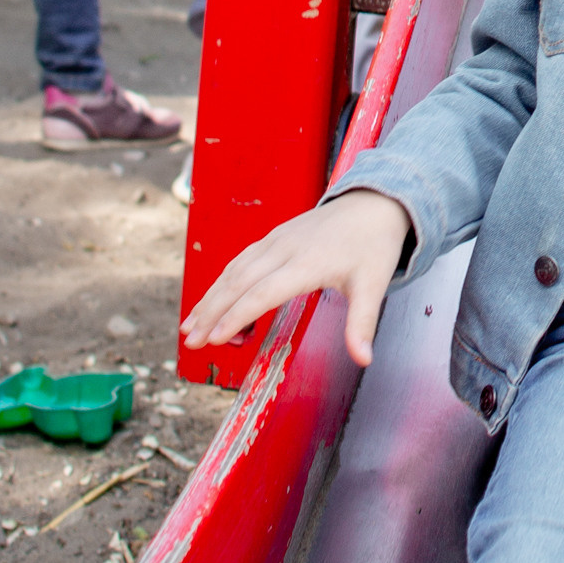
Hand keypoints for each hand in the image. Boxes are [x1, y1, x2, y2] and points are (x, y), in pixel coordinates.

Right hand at [184, 185, 412, 369]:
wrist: (373, 203)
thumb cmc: (374, 246)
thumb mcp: (374, 285)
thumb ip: (363, 323)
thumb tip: (364, 360)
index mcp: (307, 263)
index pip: (263, 293)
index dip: (237, 317)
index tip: (215, 339)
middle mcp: (285, 249)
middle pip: (239, 283)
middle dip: (211, 313)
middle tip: (190, 342)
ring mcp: (276, 240)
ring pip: (234, 270)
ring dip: (209, 299)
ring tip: (189, 327)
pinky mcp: (273, 237)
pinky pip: (240, 261)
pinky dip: (220, 282)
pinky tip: (210, 301)